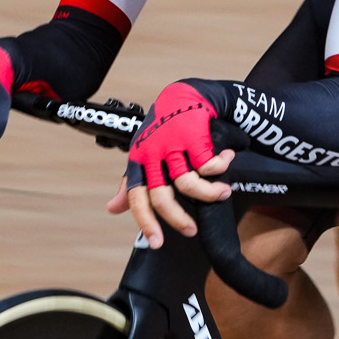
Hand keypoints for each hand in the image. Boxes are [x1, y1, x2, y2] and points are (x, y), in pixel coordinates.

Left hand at [103, 81, 235, 246]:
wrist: (184, 95)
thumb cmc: (163, 130)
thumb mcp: (143, 155)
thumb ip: (131, 184)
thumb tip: (113, 209)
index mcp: (139, 163)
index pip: (137, 198)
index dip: (146, 222)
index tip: (157, 243)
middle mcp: (153, 156)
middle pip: (162, 197)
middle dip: (178, 219)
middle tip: (192, 231)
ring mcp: (173, 146)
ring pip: (189, 185)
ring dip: (210, 194)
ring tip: (223, 193)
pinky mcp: (193, 137)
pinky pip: (209, 166)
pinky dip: (221, 167)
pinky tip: (226, 161)